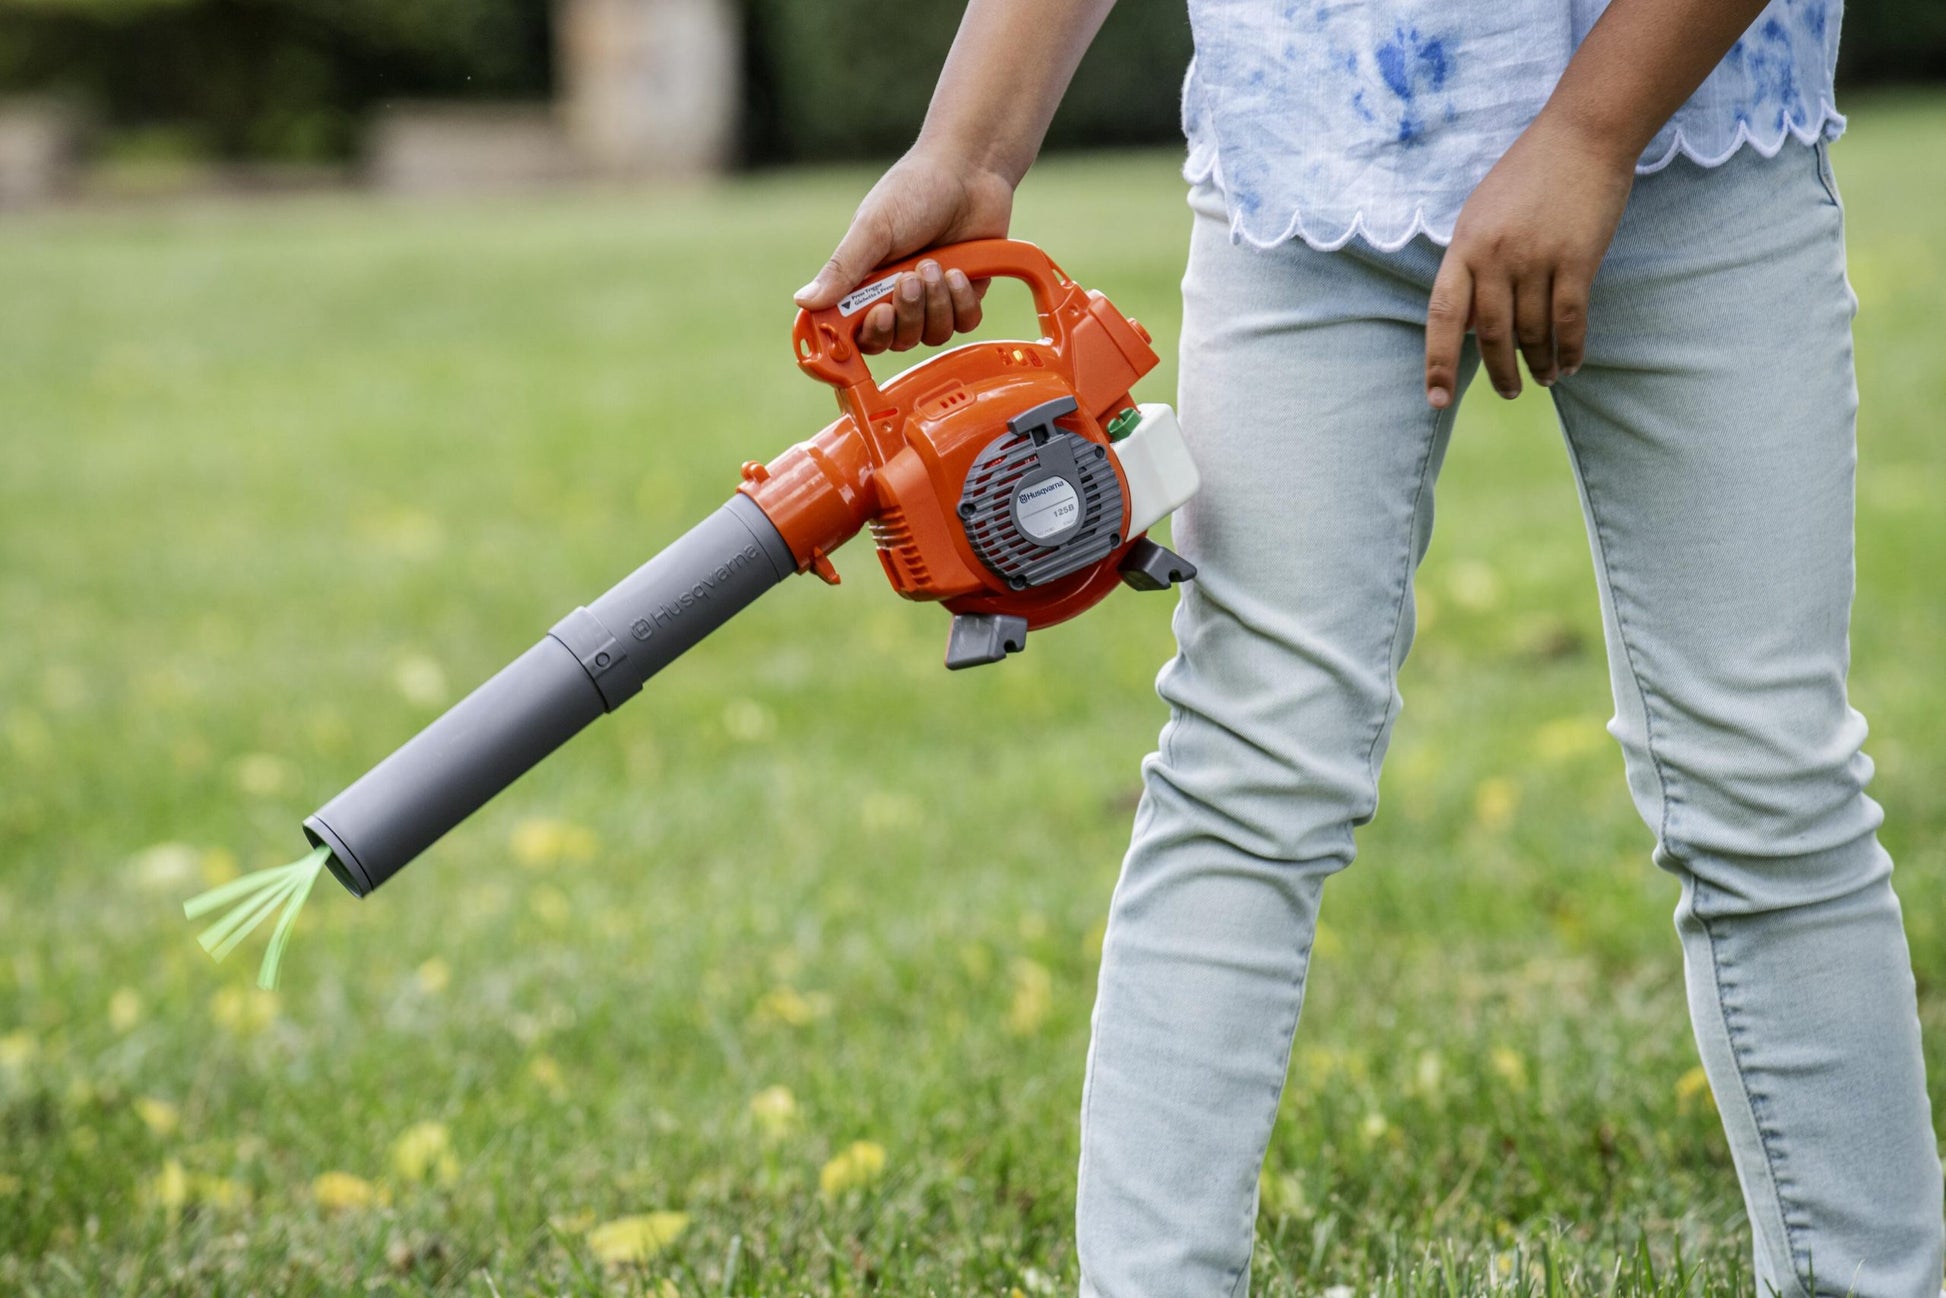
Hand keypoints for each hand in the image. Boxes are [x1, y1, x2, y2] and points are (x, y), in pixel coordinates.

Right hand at [793, 147, 1016, 354]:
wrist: (967, 171)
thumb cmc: (914, 191)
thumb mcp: (872, 228)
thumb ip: (842, 269)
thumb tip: (802, 301)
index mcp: (865, 284)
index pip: (858, 333)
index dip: (867, 335)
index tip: (877, 316)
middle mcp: (897, 298)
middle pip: (898, 340)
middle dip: (906, 314)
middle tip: (910, 278)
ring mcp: (933, 300)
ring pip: (933, 335)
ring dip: (936, 302)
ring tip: (937, 264)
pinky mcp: (965, 296)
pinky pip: (964, 322)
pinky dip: (962, 300)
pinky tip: (959, 270)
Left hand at [1424, 114, 1635, 406]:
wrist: (1582, 135)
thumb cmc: (1528, 176)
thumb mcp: (1480, 215)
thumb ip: (1469, 266)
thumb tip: (1466, 323)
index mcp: (1464, 246)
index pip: (1442, 315)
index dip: (1437, 361)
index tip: (1437, 399)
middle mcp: (1495, 256)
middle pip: (1491, 333)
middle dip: (1499, 371)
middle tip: (1509, 392)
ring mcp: (1535, 258)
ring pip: (1532, 331)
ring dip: (1539, 363)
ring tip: (1544, 379)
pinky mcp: (1576, 259)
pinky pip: (1569, 320)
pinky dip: (1569, 349)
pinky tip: (1569, 364)